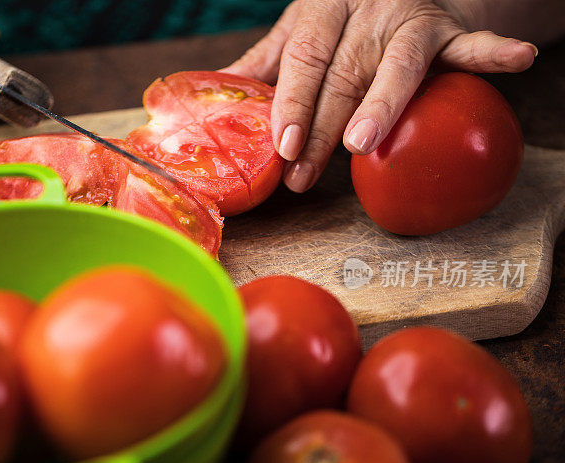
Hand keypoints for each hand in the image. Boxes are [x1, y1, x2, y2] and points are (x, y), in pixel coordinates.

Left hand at [224, 0, 536, 192]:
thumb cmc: (344, 17)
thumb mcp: (302, 29)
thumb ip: (268, 61)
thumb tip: (216, 90)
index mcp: (321, 8)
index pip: (302, 60)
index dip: (291, 104)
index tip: (283, 147)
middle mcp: (364, 9)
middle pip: (341, 76)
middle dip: (321, 130)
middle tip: (305, 176)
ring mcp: (409, 17)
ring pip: (396, 64)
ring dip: (382, 104)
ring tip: (361, 142)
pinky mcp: (450, 28)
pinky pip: (472, 43)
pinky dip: (492, 54)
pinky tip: (517, 60)